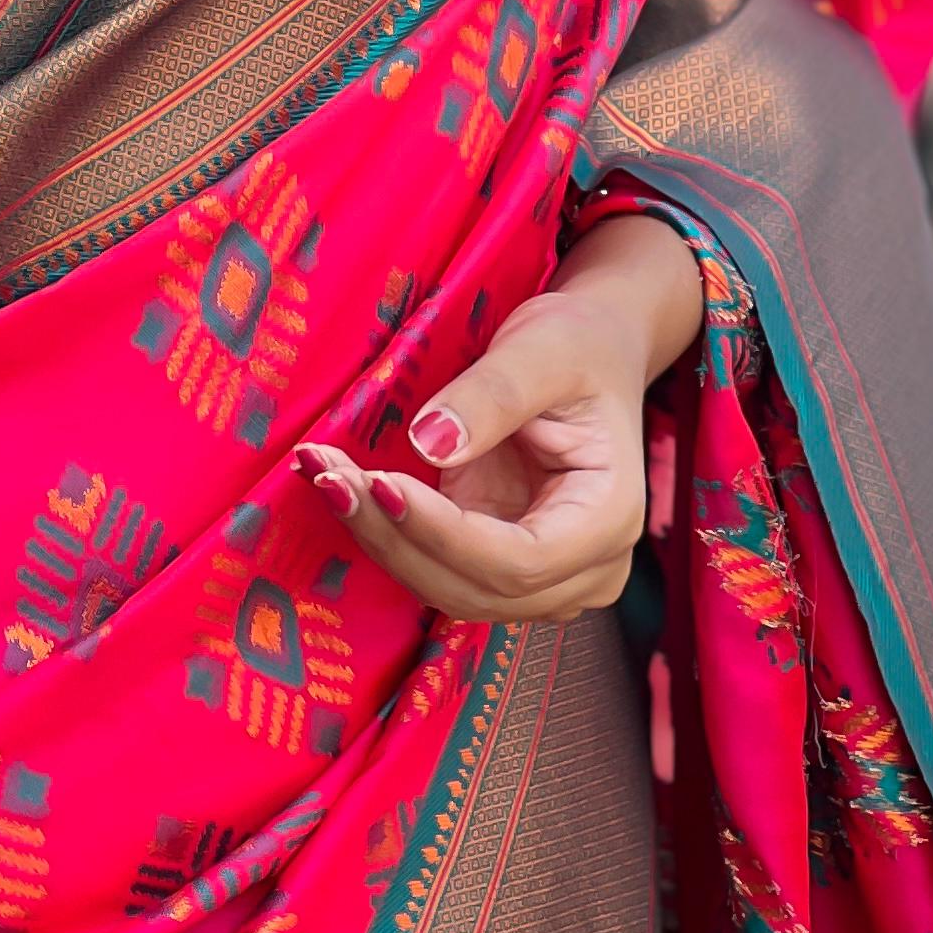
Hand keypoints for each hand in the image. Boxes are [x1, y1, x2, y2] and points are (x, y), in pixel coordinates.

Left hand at [297, 212, 701, 625]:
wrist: (588, 353)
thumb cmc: (577, 345)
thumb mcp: (543, 350)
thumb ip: (493, 396)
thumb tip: (431, 443)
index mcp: (609, 521)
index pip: (520, 560)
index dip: (444, 535)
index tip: (380, 483)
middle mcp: (582, 569)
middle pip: (476, 587)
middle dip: (393, 537)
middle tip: (327, 475)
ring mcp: (541, 577)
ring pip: (447, 588)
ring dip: (378, 536)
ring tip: (322, 473)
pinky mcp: (497, 563)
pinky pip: (434, 564)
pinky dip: (385, 529)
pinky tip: (339, 482)